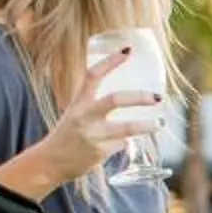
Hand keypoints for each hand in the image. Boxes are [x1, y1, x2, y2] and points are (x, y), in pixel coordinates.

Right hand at [37, 43, 164, 185]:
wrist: (50, 162)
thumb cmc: (69, 134)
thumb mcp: (77, 113)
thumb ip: (98, 105)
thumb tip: (132, 100)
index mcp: (78, 102)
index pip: (93, 75)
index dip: (110, 61)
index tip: (127, 50)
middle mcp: (84, 116)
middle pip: (115, 100)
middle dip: (139, 97)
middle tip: (157, 97)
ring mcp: (93, 134)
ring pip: (127, 128)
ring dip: (147, 126)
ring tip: (161, 123)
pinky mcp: (100, 152)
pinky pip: (122, 143)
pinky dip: (125, 142)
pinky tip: (122, 144)